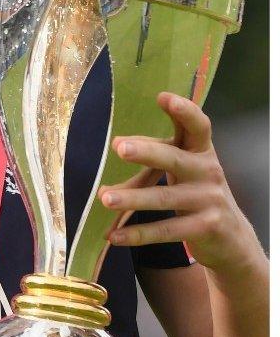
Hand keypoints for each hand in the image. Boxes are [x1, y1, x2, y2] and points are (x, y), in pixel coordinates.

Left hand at [101, 92, 263, 280]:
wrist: (231, 239)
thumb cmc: (197, 195)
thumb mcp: (186, 170)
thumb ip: (160, 154)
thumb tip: (120, 143)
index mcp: (202, 152)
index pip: (198, 127)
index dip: (184, 111)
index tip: (162, 97)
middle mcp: (208, 172)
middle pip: (174, 159)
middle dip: (147, 152)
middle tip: (119, 146)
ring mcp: (209, 200)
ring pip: (164, 198)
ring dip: (132, 198)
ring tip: (104, 198)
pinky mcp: (206, 227)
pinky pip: (166, 230)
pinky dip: (137, 234)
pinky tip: (112, 237)